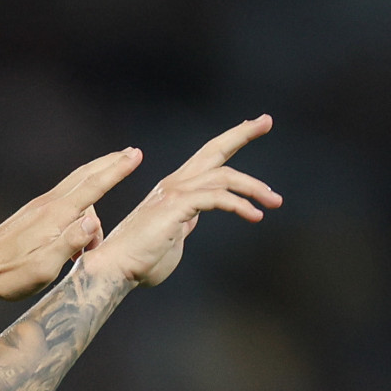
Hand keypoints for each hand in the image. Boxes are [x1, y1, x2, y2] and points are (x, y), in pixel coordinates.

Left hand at [0, 148, 144, 302]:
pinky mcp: (31, 215)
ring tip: (95, 240)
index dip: (116, 170)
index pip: (92, 187)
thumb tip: (93, 220)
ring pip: (74, 188)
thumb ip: (69, 243)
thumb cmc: (9, 275)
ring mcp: (37, 208)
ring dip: (95, 191)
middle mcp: (47, 205)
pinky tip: (79, 227)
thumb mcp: (43, 267)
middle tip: (130, 153)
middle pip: (84, 176)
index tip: (134, 155)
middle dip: (109, 164)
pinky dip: (80, 202)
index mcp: (54, 216)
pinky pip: (64, 200)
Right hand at [81, 115, 279, 287]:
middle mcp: (175, 183)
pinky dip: (238, 204)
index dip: (231, 140)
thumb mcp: (173, 236)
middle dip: (241, 133)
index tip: (255, 126)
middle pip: (214, 149)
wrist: (116, 269)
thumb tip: (193, 222)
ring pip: (223, 177)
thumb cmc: (141, 260)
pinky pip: (216, 198)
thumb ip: (185, 224)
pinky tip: (254, 215)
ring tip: (274, 201)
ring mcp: (174, 192)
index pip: (208, 157)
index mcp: (176, 188)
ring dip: (253, 187)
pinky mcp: (176, 206)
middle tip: (266, 121)